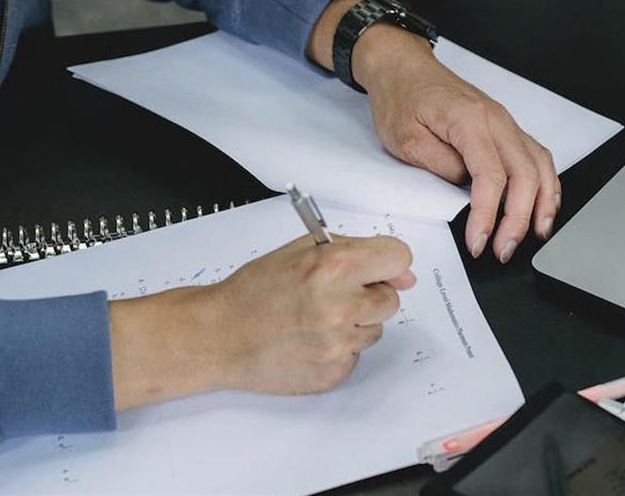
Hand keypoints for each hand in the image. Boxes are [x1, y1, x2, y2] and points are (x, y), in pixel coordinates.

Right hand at [110, 234, 414, 408]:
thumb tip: (405, 275)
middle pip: (391, 299)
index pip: (399, 257)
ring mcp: (338, 345)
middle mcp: (341, 307)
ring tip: (314, 319)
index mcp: (334, 267)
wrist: (219, 336)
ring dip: (354, 323)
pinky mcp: (333, 373)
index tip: (376, 269)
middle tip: (334, 295)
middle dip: (369, 294)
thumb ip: (355, 251)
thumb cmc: (255, 290)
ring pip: (375, 329)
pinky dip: (339, 348)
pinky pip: (355, 355)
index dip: (387, 262)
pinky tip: (309, 341)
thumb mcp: (301, 251)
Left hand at [305, 0, 560, 262]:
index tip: (480, 242)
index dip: (488, 215)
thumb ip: (440, 167)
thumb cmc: (401, 98)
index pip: (491, 176)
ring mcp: (505, 122)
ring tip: (536, 233)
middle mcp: (496, 119)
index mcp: (469, 120)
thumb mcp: (405, 140)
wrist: (403, 67)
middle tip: (505, 249)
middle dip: (519, 218)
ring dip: (543, 202)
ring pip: (539, 165)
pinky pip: (536, 156)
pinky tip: (544, 204)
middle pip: (525, 174)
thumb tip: (466, 192)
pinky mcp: (505, 128)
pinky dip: (546, 183)